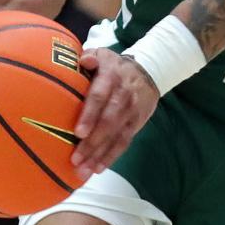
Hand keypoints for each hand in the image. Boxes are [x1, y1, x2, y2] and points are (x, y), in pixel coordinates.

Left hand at [71, 48, 158, 177]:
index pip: (100, 96)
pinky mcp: (136, 123)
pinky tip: (97, 168)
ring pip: (116, 135)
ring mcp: (131, 111)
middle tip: (75, 159)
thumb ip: (91, 56)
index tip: (78, 133)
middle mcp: (123, 95)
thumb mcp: (103, 54)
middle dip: (92, 142)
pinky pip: (124, 142)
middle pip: (108, 121)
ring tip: (83, 170)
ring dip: (99, 154)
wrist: (149, 72)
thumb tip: (83, 60)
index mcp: (111, 77)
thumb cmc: (114, 66)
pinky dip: (111, 156)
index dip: (90, 115)